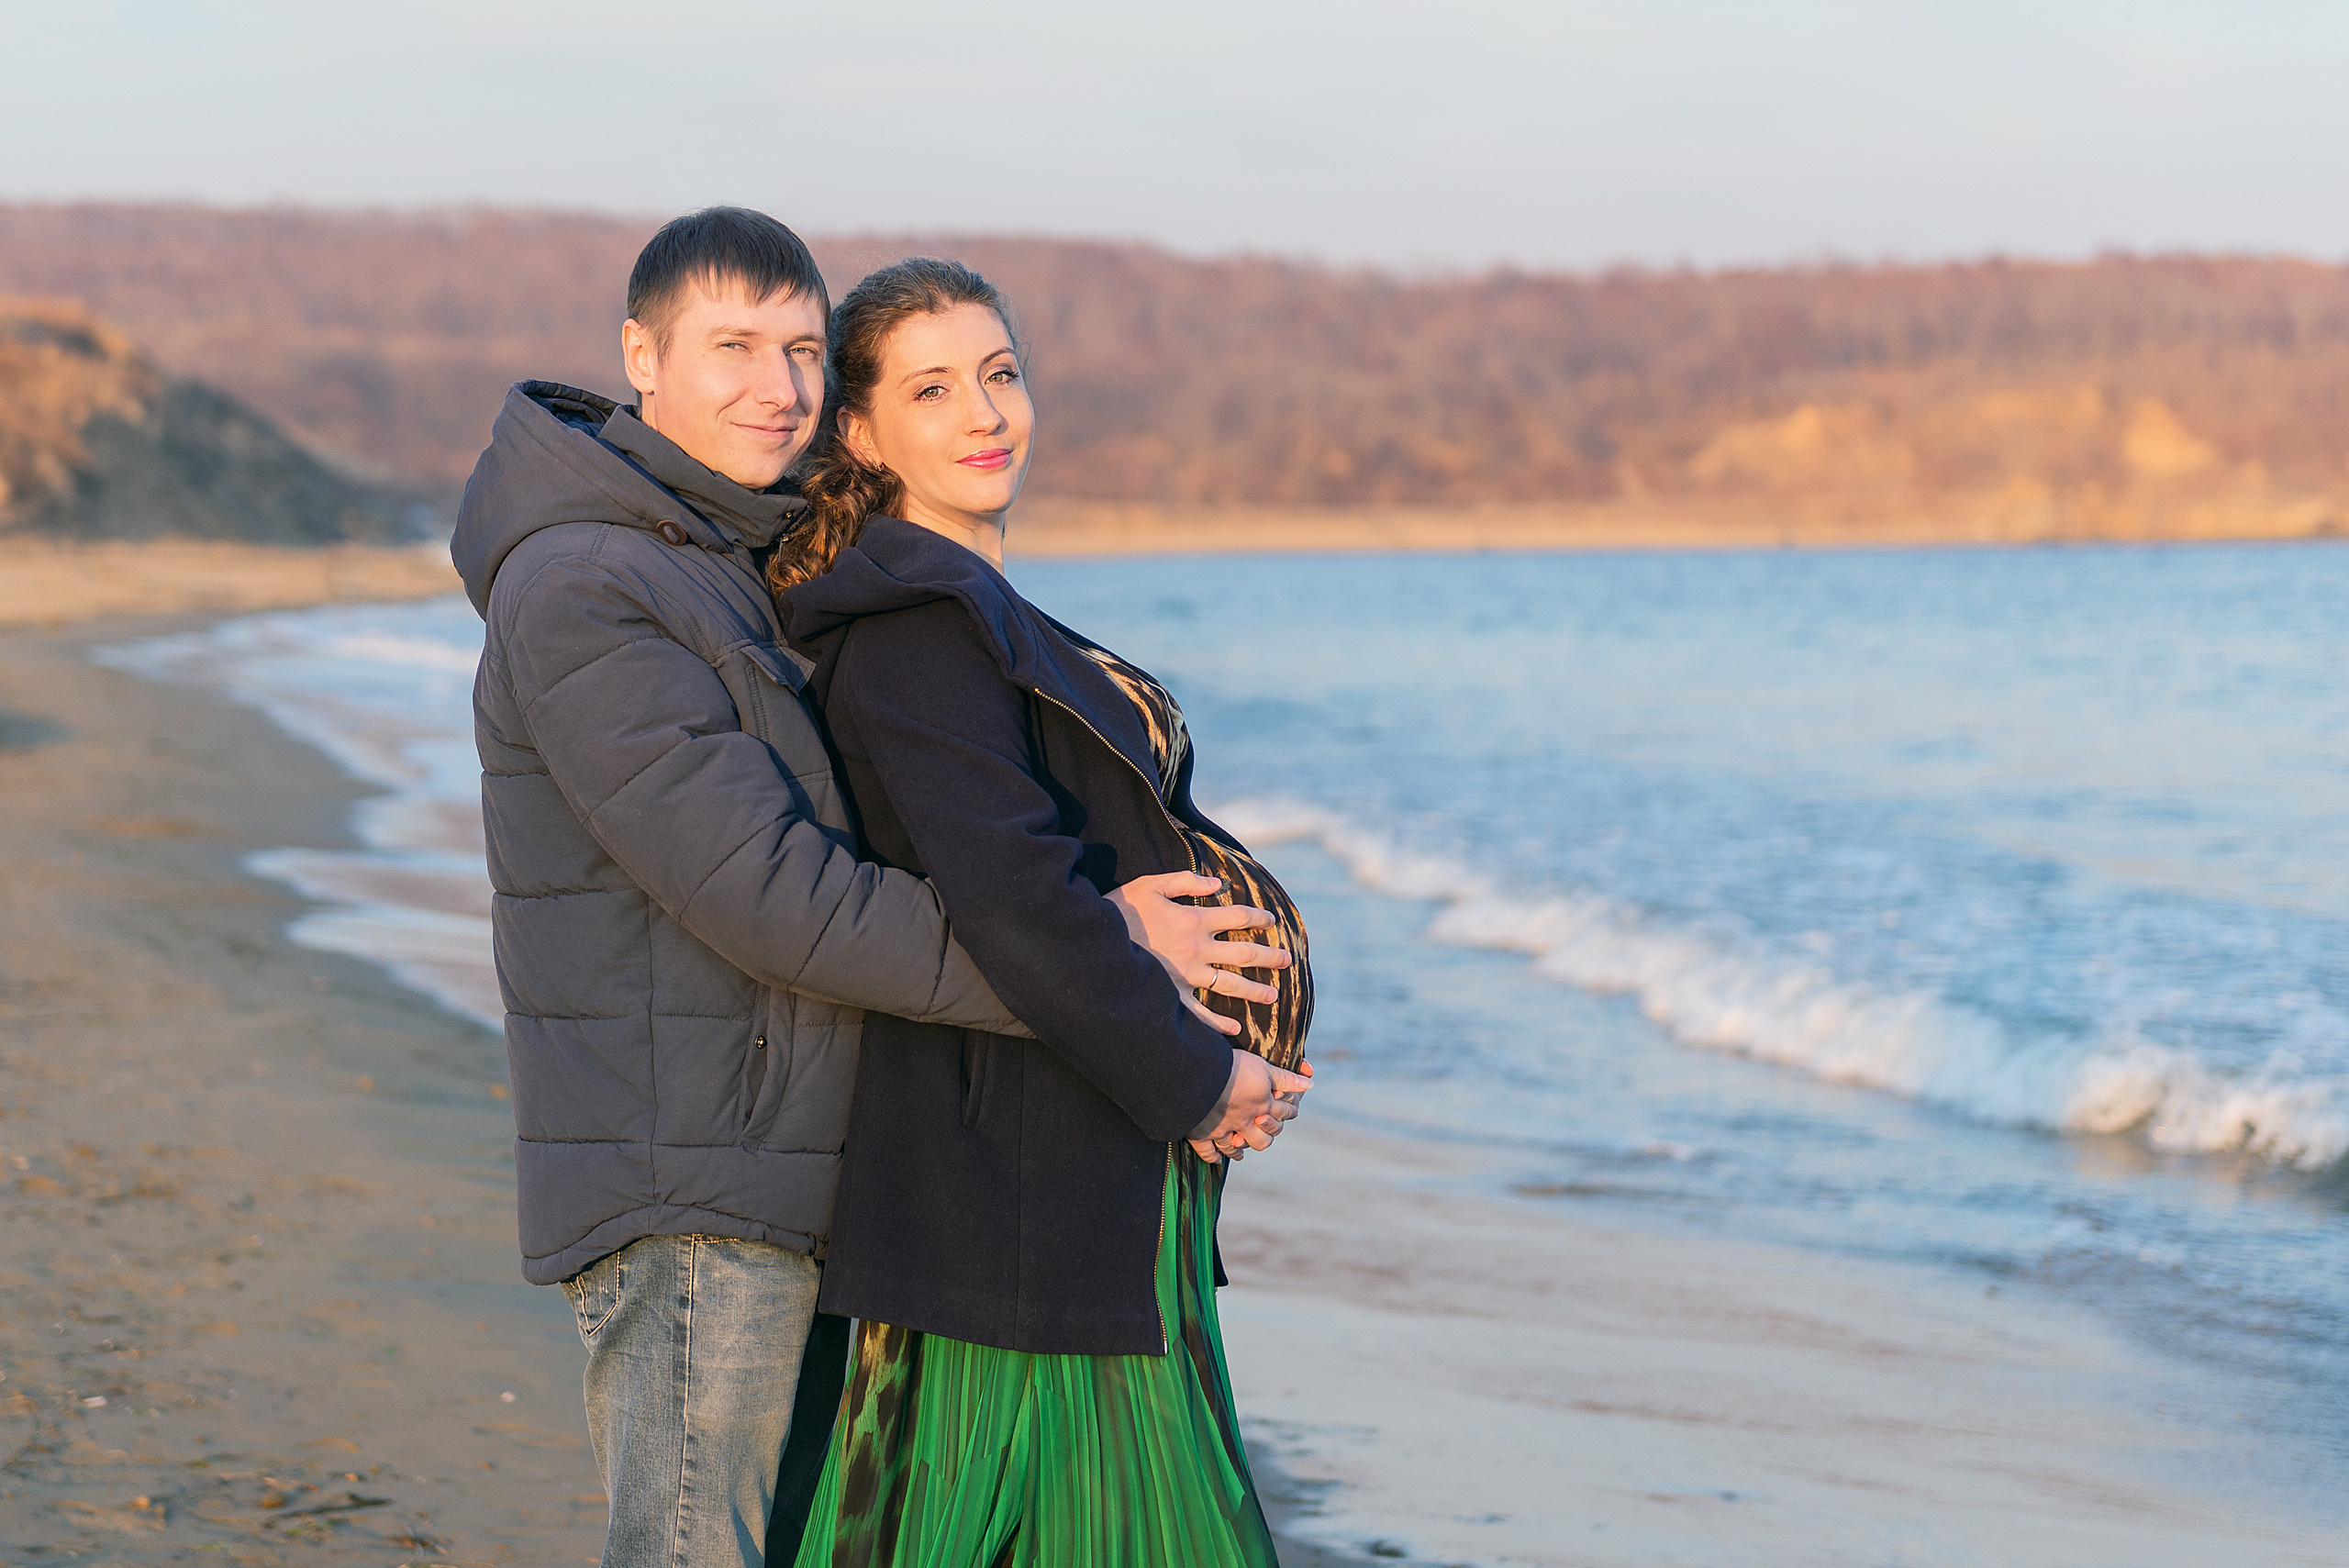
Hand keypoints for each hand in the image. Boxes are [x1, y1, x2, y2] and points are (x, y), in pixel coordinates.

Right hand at [1107, 872, 1290, 1037]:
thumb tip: (1216, 883)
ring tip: (1273, 997)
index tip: (1271, 920)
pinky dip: (1218, 1025)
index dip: (1257, 916)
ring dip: (1254, 991)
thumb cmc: (1119, 911)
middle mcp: (1196, 949)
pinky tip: (1234, 1030)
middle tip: (1287, 961)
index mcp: (1193, 920)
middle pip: (1243, 952)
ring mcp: (1186, 976)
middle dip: (1268, 956)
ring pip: (1230, 985)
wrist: (1091, 946)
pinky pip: (1200, 1015)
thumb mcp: (1150, 885)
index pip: (1237, 916)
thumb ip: (1185, 881)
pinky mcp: (1170, 997)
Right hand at [1188, 1056, 1311, 1162]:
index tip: (1290, 1111)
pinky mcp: (1201, 1133)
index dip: (1289, 1111)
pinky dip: (1213, 1156)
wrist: (1198, 1073)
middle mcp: (1244, 1122)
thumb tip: (1310, 1084)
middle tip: (1266, 1133)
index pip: (1282, 1112)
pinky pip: (1208, 1151)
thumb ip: (1286, 1078)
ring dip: (1239, 1150)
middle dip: (1267, 1136)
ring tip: (1241, 1149)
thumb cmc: (1232, 1065)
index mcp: (1261, 1105)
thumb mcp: (1264, 1068)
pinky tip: (1217, 1157)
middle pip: (1262, 1139)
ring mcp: (1222, 1130)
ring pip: (1235, 1147)